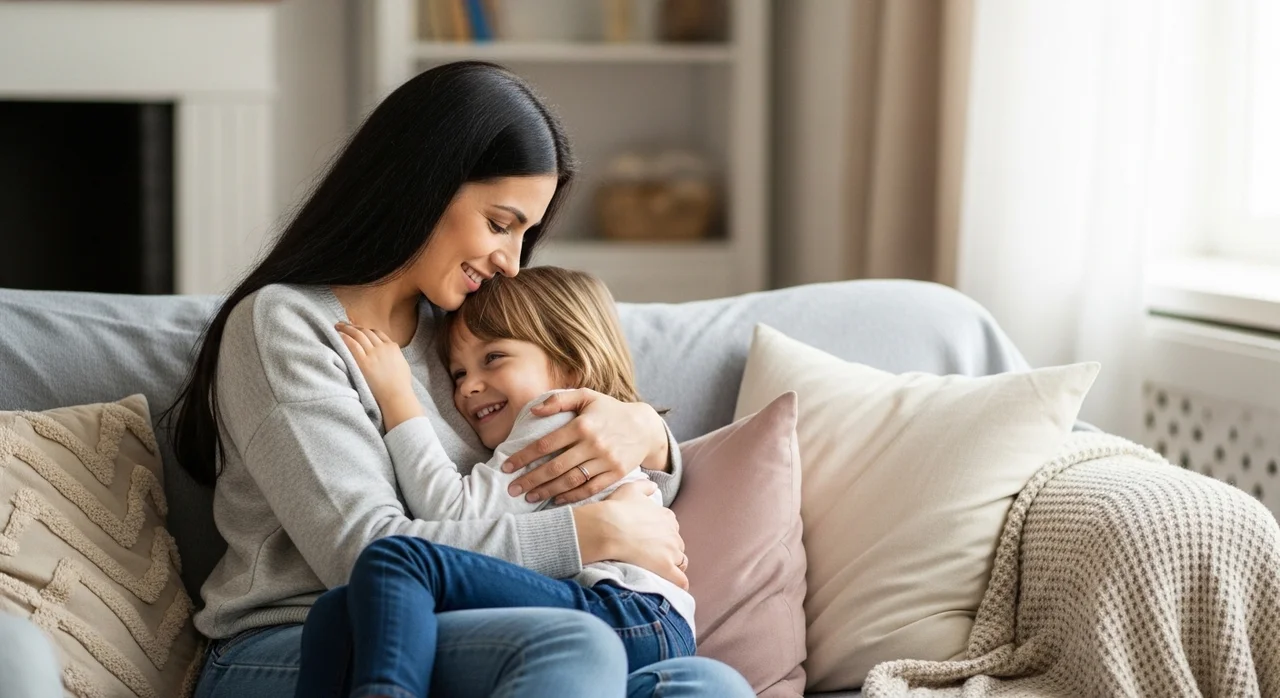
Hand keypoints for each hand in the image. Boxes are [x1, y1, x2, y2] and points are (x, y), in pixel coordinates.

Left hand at [335, 322, 422, 429]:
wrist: (396, 395)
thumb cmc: (401, 384)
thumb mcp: (402, 364)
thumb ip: (395, 355)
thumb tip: (391, 354)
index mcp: (392, 347)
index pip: (377, 332)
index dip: (366, 329)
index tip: (358, 328)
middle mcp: (382, 347)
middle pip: (366, 331)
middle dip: (354, 327)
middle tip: (344, 324)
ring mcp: (373, 354)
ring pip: (358, 335)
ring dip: (347, 329)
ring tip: (338, 326)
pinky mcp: (364, 362)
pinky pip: (353, 345)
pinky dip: (345, 338)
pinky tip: (339, 335)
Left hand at [504, 389, 668, 504]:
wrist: (645, 426)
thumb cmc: (610, 410)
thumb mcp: (587, 397)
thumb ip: (559, 400)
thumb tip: (534, 411)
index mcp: (582, 425)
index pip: (546, 444)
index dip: (524, 457)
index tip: (507, 466)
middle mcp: (593, 444)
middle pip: (555, 466)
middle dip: (531, 480)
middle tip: (512, 489)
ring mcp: (605, 461)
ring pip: (571, 480)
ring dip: (547, 491)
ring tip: (530, 497)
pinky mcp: (616, 474)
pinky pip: (590, 489)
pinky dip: (571, 497)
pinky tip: (556, 500)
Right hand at [573, 481, 688, 588]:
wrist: (607, 528)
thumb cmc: (616, 508)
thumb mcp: (630, 488)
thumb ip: (645, 486)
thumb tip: (654, 485)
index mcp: (666, 517)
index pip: (671, 527)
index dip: (662, 534)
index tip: (651, 539)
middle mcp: (673, 533)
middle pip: (677, 545)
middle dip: (668, 550)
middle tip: (651, 556)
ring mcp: (671, 552)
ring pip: (681, 562)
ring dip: (673, 566)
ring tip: (658, 571)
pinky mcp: (666, 568)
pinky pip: (681, 580)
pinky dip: (679, 583)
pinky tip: (672, 586)